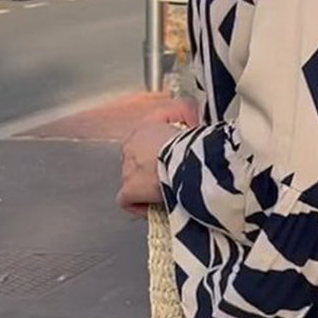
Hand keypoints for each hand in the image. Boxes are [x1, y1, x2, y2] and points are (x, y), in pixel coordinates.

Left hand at [117, 97, 200, 216]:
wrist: (185, 159)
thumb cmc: (187, 140)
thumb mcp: (188, 112)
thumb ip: (185, 111)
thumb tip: (190, 120)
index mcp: (141, 129)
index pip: (143, 141)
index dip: (157, 151)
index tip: (171, 158)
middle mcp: (129, 148)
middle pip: (136, 161)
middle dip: (151, 170)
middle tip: (170, 176)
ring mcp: (127, 170)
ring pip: (132, 181)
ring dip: (147, 187)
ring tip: (165, 192)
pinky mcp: (129, 190)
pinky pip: (127, 201)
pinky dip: (138, 205)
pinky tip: (151, 207)